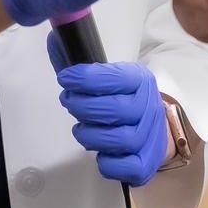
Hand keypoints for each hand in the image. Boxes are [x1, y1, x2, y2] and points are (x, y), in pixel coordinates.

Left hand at [48, 39, 170, 186]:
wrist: (152, 127)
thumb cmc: (121, 99)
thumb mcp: (105, 75)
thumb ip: (77, 61)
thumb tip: (54, 40)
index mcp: (139, 80)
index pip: (114, 78)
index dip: (85, 78)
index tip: (66, 78)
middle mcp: (149, 106)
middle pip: (115, 110)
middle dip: (83, 107)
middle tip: (69, 102)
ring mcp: (151, 136)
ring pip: (119, 139)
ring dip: (90, 135)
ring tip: (81, 128)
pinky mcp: (147, 162)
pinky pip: (127, 167)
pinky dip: (108, 163)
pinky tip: (100, 152)